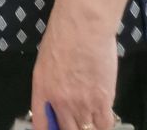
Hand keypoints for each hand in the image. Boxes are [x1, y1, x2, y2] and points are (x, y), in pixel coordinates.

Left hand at [31, 5, 116, 129]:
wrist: (83, 26)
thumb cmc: (62, 35)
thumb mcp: (46, 61)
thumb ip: (50, 84)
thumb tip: (56, 100)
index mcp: (41, 89)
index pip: (41, 124)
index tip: (56, 128)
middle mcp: (59, 102)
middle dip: (71, 127)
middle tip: (76, 119)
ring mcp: (82, 104)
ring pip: (86, 128)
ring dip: (88, 122)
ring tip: (90, 109)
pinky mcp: (102, 102)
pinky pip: (104, 124)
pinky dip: (103, 121)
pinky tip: (102, 110)